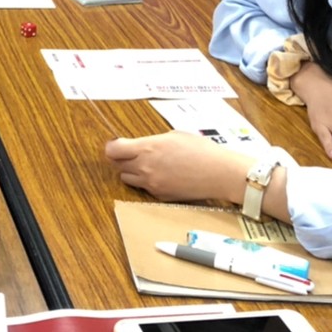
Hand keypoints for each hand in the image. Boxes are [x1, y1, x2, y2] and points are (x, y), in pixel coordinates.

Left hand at [105, 131, 248, 202]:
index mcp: (147, 148)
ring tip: (147, 165)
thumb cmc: (201, 150)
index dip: (112, 147)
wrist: (219, 173)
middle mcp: (145, 168)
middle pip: (116, 165)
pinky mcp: (160, 196)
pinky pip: (144, 189)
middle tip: (130, 153)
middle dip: (120, 158)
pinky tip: (163, 175)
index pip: (113, 150)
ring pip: (127, 179)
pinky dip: (147, 182)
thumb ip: (153, 142)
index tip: (116, 144)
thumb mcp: (174, 136)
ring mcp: (152, 184)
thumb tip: (142, 145)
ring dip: (131, 171)